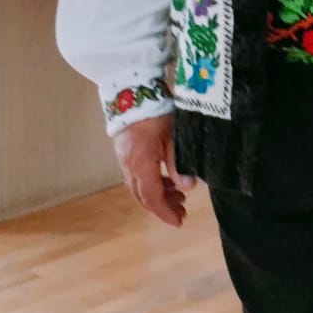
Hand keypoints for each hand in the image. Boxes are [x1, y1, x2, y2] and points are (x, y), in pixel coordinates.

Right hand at [114, 113, 194, 227]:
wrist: (133, 90)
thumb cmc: (156, 113)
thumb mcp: (174, 137)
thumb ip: (179, 163)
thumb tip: (189, 186)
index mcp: (141, 165)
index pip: (152, 197)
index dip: (165, 212)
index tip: (179, 221)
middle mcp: (129, 166)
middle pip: (143, 195)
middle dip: (162, 206)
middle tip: (182, 210)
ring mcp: (124, 159)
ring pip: (139, 186)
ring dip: (157, 194)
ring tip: (178, 194)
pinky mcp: (124, 151)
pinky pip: (136, 175)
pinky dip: (151, 182)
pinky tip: (165, 178)